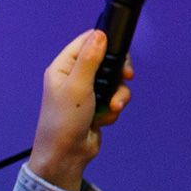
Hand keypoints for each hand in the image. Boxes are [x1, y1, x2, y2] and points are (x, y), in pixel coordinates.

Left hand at [28, 30, 132, 189]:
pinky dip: (113, 109)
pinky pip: (114, 99)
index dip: (105, 43)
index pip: (86, 42)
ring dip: (117, 96)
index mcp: (63, 67)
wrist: (66, 155)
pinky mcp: (96, 107)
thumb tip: (100, 35)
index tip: (120, 53)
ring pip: (114, 82)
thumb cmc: (64, 121)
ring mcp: (86, 93)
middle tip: (127, 77)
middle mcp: (74, 77)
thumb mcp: (77, 86)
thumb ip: (89, 60)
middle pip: (106, 61)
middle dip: (117, 73)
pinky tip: (104, 119)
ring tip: (112, 107)